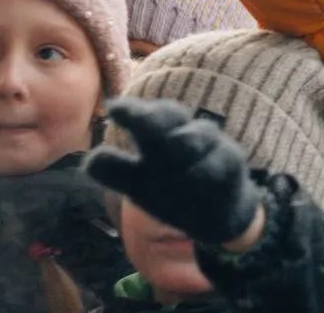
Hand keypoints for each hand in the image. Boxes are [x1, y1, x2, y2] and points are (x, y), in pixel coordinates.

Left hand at [83, 98, 260, 244]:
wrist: (219, 213)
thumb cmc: (174, 192)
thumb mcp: (138, 185)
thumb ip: (115, 172)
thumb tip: (92, 160)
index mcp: (155, 139)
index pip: (142, 116)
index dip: (129, 111)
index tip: (113, 109)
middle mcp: (180, 137)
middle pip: (169, 116)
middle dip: (151, 115)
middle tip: (132, 114)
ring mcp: (209, 148)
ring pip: (201, 133)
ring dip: (189, 138)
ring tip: (176, 145)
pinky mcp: (232, 163)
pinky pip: (223, 160)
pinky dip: (212, 166)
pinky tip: (200, 174)